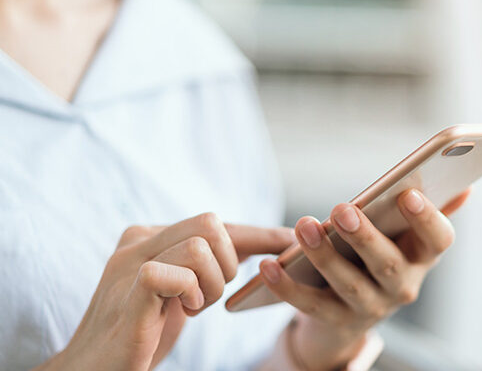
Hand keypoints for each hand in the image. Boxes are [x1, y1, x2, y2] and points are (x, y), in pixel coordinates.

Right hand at [34, 213, 293, 370]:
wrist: (92, 369)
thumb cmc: (141, 332)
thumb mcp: (179, 291)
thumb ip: (202, 266)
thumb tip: (253, 247)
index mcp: (151, 236)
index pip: (216, 224)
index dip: (257, 234)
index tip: (289, 241)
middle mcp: (139, 239)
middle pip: (212, 224)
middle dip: (227, 263)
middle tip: (207, 295)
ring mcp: (130, 262)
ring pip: (201, 246)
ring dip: (210, 285)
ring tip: (190, 308)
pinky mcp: (130, 289)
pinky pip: (176, 272)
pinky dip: (190, 293)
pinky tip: (181, 311)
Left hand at [260, 189, 469, 369]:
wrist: (353, 312)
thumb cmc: (381, 256)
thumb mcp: (405, 236)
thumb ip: (429, 209)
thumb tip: (465, 184)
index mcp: (421, 257)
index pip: (439, 240)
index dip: (428, 219)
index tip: (408, 194)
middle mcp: (402, 287)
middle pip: (388, 264)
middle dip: (366, 237)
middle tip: (342, 209)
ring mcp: (370, 308)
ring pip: (349, 285)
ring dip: (325, 257)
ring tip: (303, 227)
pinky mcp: (335, 320)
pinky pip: (310, 305)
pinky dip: (287, 287)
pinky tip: (268, 266)